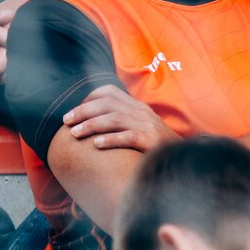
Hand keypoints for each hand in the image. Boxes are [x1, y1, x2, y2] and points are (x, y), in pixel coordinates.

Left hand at [62, 84, 180, 151]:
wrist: (184, 158)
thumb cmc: (156, 147)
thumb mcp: (141, 127)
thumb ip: (122, 122)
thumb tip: (94, 125)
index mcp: (137, 106)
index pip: (109, 92)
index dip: (88, 99)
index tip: (74, 112)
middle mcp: (141, 112)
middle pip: (107, 103)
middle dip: (83, 111)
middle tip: (66, 121)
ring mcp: (147, 125)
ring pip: (114, 118)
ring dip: (91, 125)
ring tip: (74, 134)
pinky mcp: (151, 141)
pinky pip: (128, 137)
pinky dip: (110, 140)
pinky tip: (95, 145)